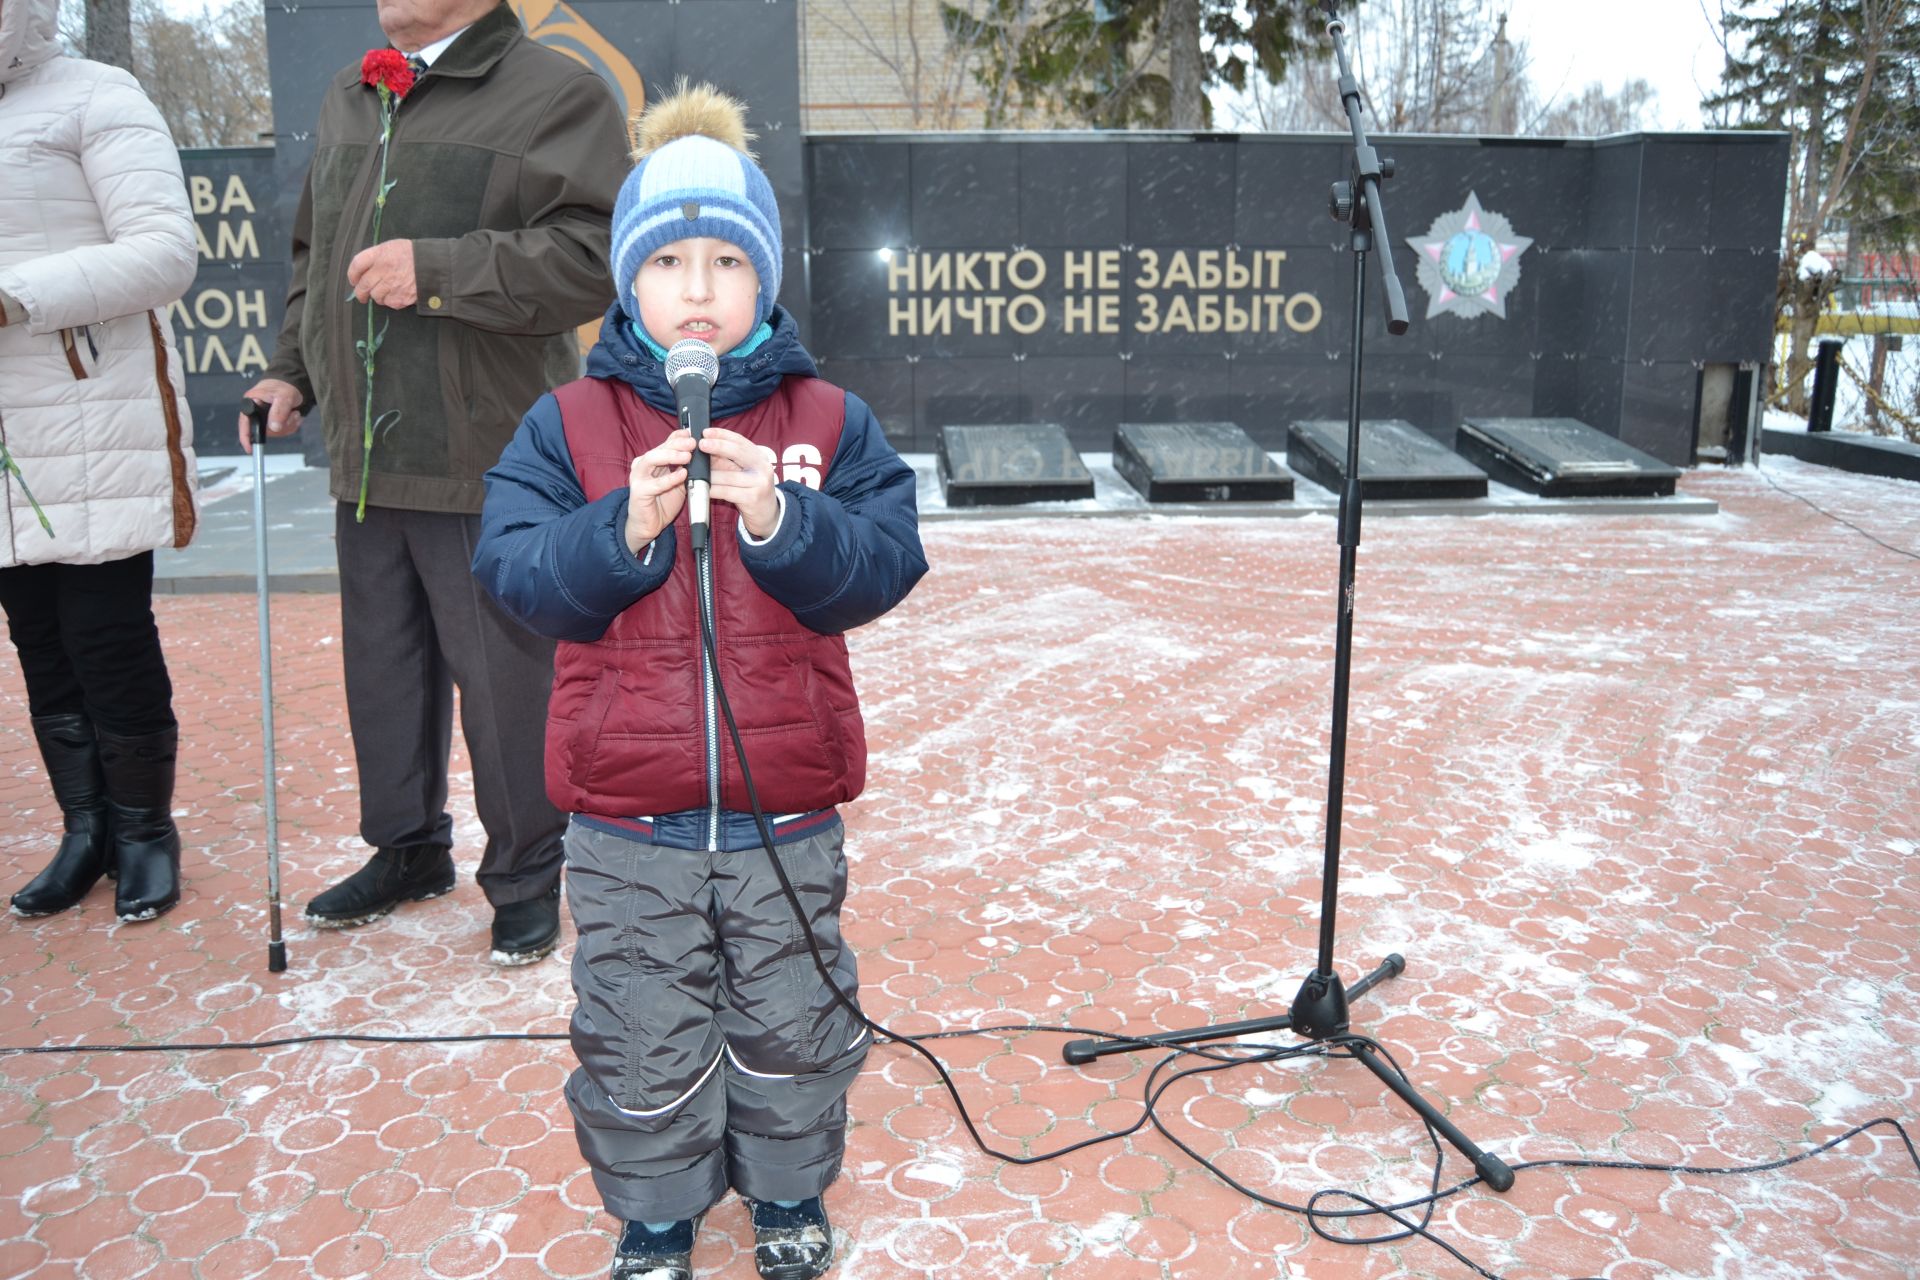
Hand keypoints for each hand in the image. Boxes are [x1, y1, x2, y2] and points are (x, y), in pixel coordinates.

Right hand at [237, 378, 304, 452]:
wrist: (291, 384)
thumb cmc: (283, 386)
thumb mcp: (283, 396)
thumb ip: (278, 411)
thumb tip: (274, 427)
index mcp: (251, 404)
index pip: (245, 424)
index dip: (246, 437)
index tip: (249, 449)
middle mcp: (256, 413)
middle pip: (264, 431)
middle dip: (281, 427)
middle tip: (291, 416)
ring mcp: (265, 419)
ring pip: (276, 433)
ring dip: (289, 425)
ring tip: (293, 413)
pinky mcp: (274, 423)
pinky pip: (283, 432)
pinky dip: (292, 426)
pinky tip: (294, 416)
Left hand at [346, 239, 417, 307]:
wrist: (434, 264)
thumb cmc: (413, 254)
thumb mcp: (391, 247)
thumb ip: (376, 257)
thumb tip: (364, 272)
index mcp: (380, 255)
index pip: (357, 265)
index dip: (352, 275)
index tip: (354, 280)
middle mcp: (383, 270)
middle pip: (363, 285)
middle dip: (360, 293)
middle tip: (361, 296)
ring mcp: (392, 285)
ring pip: (376, 296)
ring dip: (378, 296)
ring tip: (385, 292)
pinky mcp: (402, 297)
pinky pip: (390, 303)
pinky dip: (391, 301)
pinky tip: (398, 294)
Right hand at [626, 429, 693, 553]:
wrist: (648, 525)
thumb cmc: (662, 502)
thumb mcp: (678, 482)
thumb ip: (684, 469)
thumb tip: (700, 457)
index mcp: (653, 461)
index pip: (665, 443)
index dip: (678, 437)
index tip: (692, 434)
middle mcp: (643, 465)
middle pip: (659, 448)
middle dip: (677, 444)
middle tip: (693, 443)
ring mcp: (639, 477)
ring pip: (652, 459)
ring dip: (671, 456)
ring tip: (687, 456)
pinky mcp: (639, 492)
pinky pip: (655, 483)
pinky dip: (669, 478)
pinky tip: (682, 475)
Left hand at [698, 427, 780, 538]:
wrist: (768, 515)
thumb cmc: (752, 490)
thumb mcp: (744, 472)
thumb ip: (728, 461)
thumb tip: (706, 448)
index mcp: (759, 457)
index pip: (740, 441)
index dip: (722, 435)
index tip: (706, 432)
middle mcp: (762, 467)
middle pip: (738, 452)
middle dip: (717, 446)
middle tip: (701, 444)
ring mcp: (759, 483)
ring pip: (728, 475)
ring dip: (709, 473)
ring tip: (695, 471)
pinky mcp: (753, 498)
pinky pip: (727, 491)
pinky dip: (713, 489)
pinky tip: (704, 488)